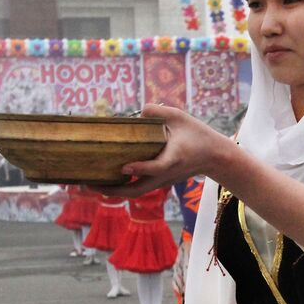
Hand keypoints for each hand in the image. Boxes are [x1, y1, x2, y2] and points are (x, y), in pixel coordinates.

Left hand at [98, 103, 230, 197]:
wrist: (215, 156)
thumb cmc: (197, 134)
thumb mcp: (180, 116)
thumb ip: (157, 111)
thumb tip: (136, 112)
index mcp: (174, 159)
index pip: (156, 167)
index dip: (140, 168)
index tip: (124, 166)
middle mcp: (166, 174)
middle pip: (137, 190)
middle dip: (112, 189)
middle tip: (89, 182)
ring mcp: (163, 181)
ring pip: (136, 192)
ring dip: (113, 190)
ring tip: (92, 182)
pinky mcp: (161, 181)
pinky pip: (138, 187)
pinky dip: (122, 185)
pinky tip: (106, 176)